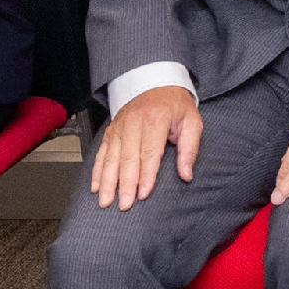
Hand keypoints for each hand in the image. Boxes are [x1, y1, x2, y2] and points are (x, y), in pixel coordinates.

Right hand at [91, 86, 201, 209]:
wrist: (158, 84)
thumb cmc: (176, 106)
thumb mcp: (192, 122)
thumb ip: (189, 149)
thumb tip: (186, 174)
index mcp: (155, 121)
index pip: (149, 153)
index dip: (146, 176)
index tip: (144, 194)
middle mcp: (134, 123)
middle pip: (128, 159)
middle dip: (125, 184)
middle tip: (124, 204)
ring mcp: (119, 127)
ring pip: (111, 158)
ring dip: (108, 182)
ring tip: (106, 201)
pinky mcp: (111, 130)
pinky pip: (102, 153)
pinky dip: (98, 171)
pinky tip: (96, 187)